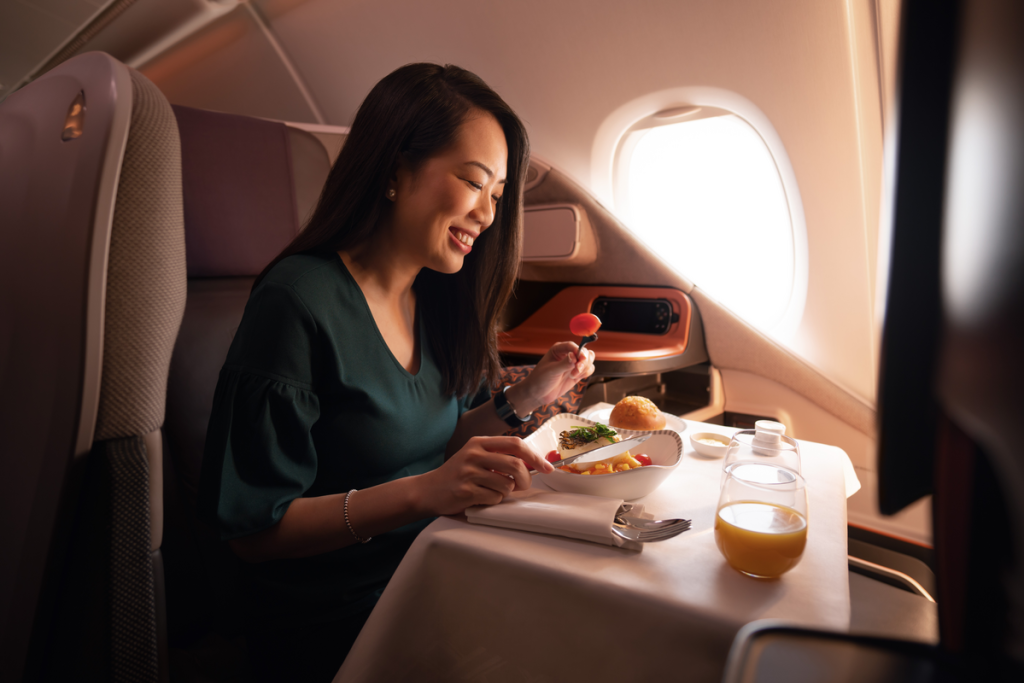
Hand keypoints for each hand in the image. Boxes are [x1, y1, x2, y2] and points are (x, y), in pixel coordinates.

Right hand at [416, 436, 553, 515]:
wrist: (428, 490)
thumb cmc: (457, 474)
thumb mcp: (475, 457)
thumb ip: (498, 456)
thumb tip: (532, 463)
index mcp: (479, 442)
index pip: (516, 444)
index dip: (535, 456)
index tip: (547, 468)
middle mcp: (474, 454)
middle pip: (516, 465)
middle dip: (526, 480)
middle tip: (523, 487)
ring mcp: (469, 472)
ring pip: (507, 485)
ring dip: (506, 493)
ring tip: (492, 491)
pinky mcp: (465, 491)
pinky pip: (494, 498)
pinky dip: (493, 501)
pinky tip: (481, 498)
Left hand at [508, 341, 595, 413]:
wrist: (538, 394)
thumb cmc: (540, 379)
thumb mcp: (551, 370)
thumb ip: (564, 364)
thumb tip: (574, 356)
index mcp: (558, 349)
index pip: (572, 345)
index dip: (578, 350)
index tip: (581, 358)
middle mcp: (567, 355)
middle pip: (584, 352)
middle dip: (584, 360)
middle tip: (577, 369)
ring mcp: (573, 364)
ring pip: (588, 360)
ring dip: (585, 367)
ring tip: (574, 375)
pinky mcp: (577, 373)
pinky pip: (588, 369)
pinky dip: (586, 372)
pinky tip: (576, 377)